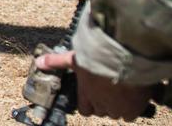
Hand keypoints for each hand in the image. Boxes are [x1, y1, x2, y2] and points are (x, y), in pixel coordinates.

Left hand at [37, 51, 154, 120]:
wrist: (123, 57)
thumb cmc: (98, 57)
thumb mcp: (74, 58)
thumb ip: (57, 61)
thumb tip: (39, 61)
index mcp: (85, 93)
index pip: (84, 109)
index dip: (88, 102)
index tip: (93, 94)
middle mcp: (100, 104)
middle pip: (101, 111)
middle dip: (103, 102)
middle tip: (108, 89)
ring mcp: (116, 108)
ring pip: (116, 113)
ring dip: (117, 105)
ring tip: (121, 89)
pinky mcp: (132, 108)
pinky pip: (130, 115)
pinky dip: (131, 107)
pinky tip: (132, 95)